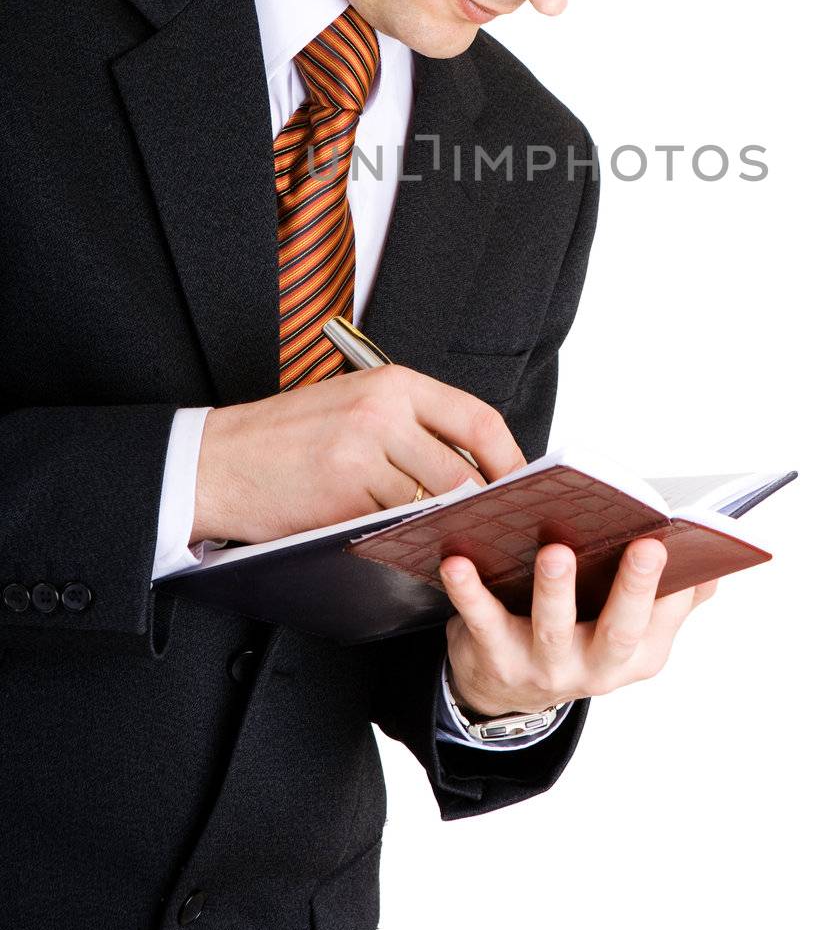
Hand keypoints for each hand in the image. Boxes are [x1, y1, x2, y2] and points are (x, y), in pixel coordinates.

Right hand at [191, 366, 524, 544]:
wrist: (215, 459)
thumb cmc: (287, 436)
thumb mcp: (353, 405)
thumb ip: (410, 425)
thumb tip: (474, 463)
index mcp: (392, 383)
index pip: (477, 418)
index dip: (510, 458)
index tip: (523, 485)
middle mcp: (382, 410)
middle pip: (463, 468)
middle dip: (484, 505)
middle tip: (498, 528)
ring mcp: (361, 452)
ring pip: (431, 501)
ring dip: (446, 527)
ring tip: (458, 542)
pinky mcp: (341, 494)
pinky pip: (392, 524)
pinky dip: (406, 538)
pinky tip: (408, 546)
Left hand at [439, 539, 718, 716]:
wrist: (508, 690)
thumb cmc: (580, 634)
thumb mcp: (632, 630)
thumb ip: (674, 598)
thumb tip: (714, 563)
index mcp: (638, 655)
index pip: (665, 618)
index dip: (676, 587)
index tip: (685, 544)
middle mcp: (595, 668)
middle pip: (618, 631)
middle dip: (634, 589)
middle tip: (648, 545)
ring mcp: (544, 668)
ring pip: (552, 629)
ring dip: (556, 590)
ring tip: (557, 551)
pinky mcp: (494, 658)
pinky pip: (481, 622)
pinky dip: (469, 592)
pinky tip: (459, 561)